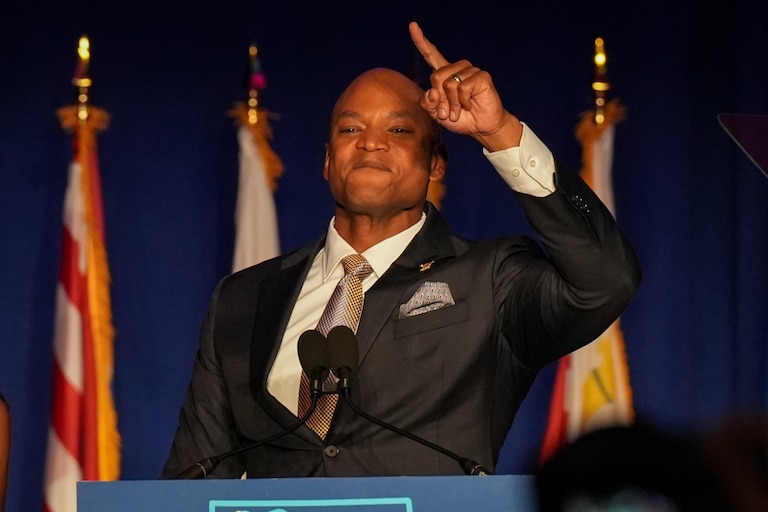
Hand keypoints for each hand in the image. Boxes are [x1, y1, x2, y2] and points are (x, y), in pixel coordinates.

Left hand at [409, 21, 521, 150]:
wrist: (481, 127)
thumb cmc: (460, 119)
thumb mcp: (437, 114)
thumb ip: (428, 104)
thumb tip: (432, 92)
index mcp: (444, 74)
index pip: (431, 54)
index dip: (421, 41)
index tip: (413, 26)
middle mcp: (457, 69)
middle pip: (436, 76)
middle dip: (440, 100)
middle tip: (448, 112)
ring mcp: (470, 71)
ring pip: (449, 84)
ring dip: (452, 103)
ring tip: (459, 110)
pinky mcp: (481, 76)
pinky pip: (463, 87)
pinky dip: (463, 102)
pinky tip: (469, 105)